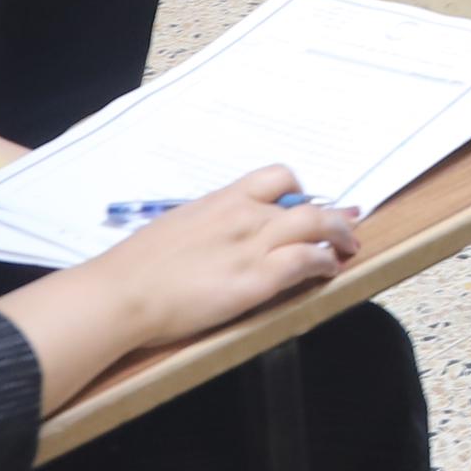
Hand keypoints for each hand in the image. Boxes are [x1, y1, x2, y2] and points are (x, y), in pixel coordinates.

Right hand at [90, 163, 359, 345]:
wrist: (122, 293)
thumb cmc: (137, 267)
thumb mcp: (178, 228)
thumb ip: (208, 226)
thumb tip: (221, 234)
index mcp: (222, 200)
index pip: (275, 177)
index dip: (298, 191)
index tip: (307, 203)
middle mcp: (244, 215)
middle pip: (305, 203)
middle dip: (333, 216)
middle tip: (347, 225)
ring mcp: (252, 246)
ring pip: (314, 227)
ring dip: (338, 236)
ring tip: (348, 248)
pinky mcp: (256, 280)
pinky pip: (304, 261)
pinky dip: (324, 263)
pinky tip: (329, 271)